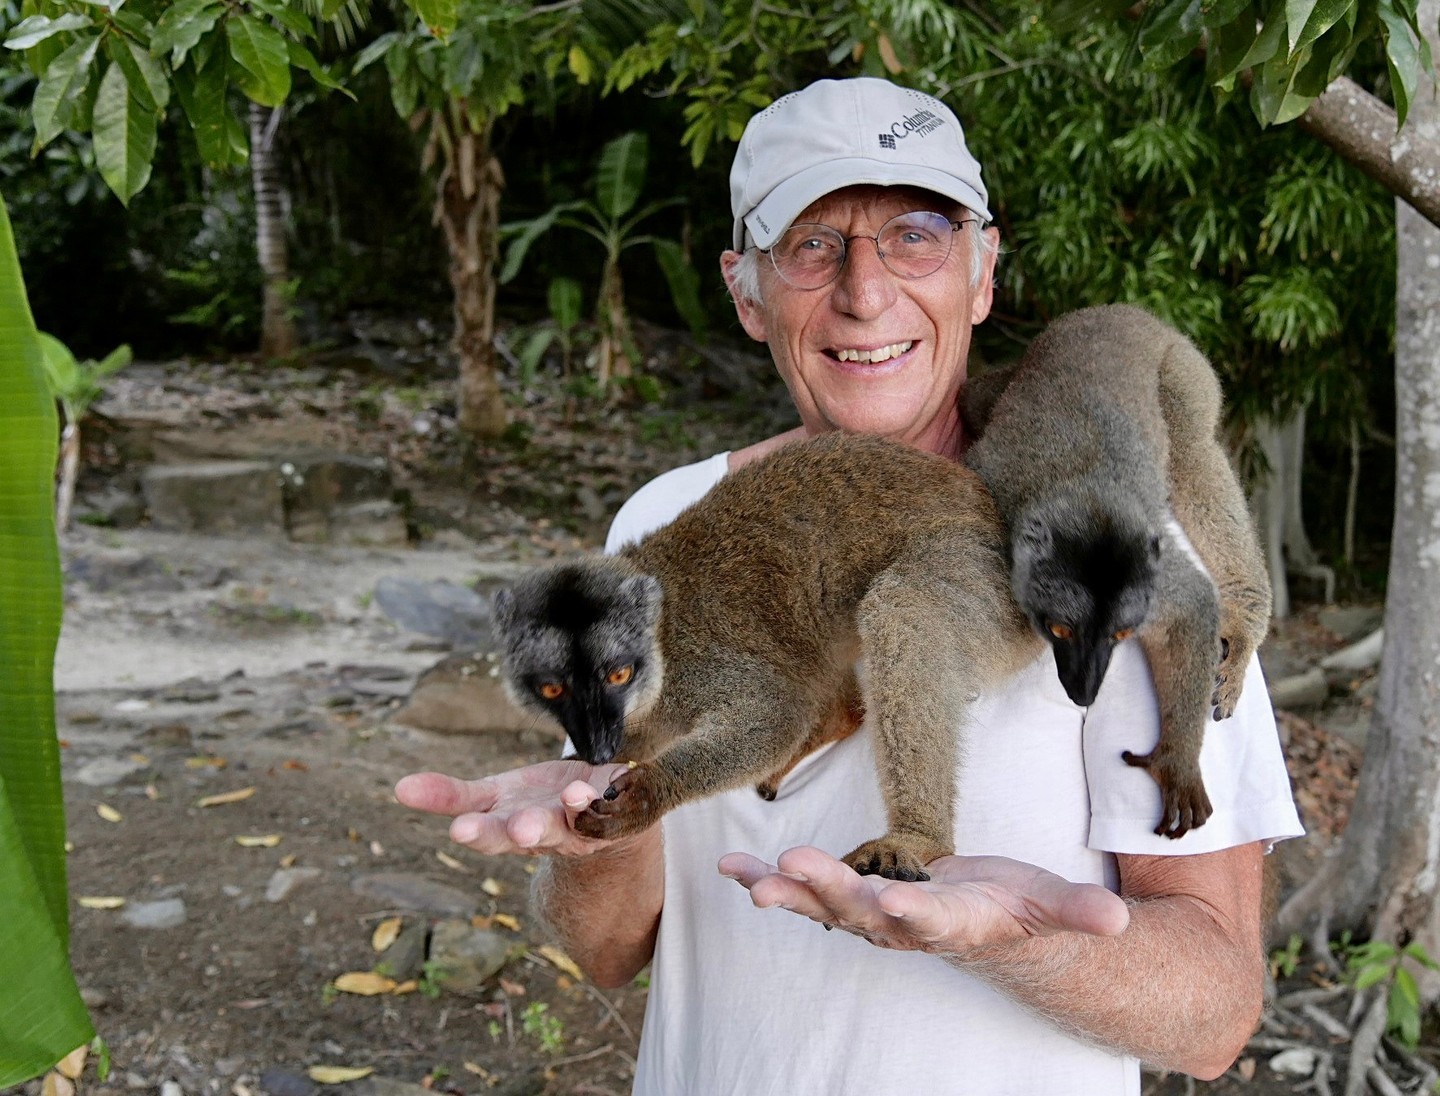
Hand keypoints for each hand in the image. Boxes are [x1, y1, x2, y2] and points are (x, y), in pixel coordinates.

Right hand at [395, 760, 636, 857]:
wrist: (598, 812)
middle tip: (519, 829)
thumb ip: (450, 796)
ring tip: (571, 798)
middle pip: (536, 834)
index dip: (480, 833)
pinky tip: (604, 783)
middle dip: (526, 831)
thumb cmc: (536, 802)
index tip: (460, 830)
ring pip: (578, 819)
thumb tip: (398, 788)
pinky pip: (616, 799)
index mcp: (512, 828)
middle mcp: (549, 831)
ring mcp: (584, 821)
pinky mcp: (615, 804)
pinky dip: (612, 792)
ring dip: (574, 810)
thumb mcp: (492, 798)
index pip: (492, 834)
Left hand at [718, 845, 1129, 953]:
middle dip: (831, 892)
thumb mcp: (1054, 906)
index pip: (935, 922)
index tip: (892, 902)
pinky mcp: (850, 900)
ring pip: (825, 907)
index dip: (914, 913)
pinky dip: (765, 880)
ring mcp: (872, 917)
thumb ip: (1081, 912)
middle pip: (865, 914)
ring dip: (788, 893)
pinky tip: (728, 867)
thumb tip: (1120, 920)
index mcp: (956, 924)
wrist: (986, 927)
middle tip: (796, 867)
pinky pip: (802, 892)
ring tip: (751, 882)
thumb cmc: (1018, 910)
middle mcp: (906, 928)